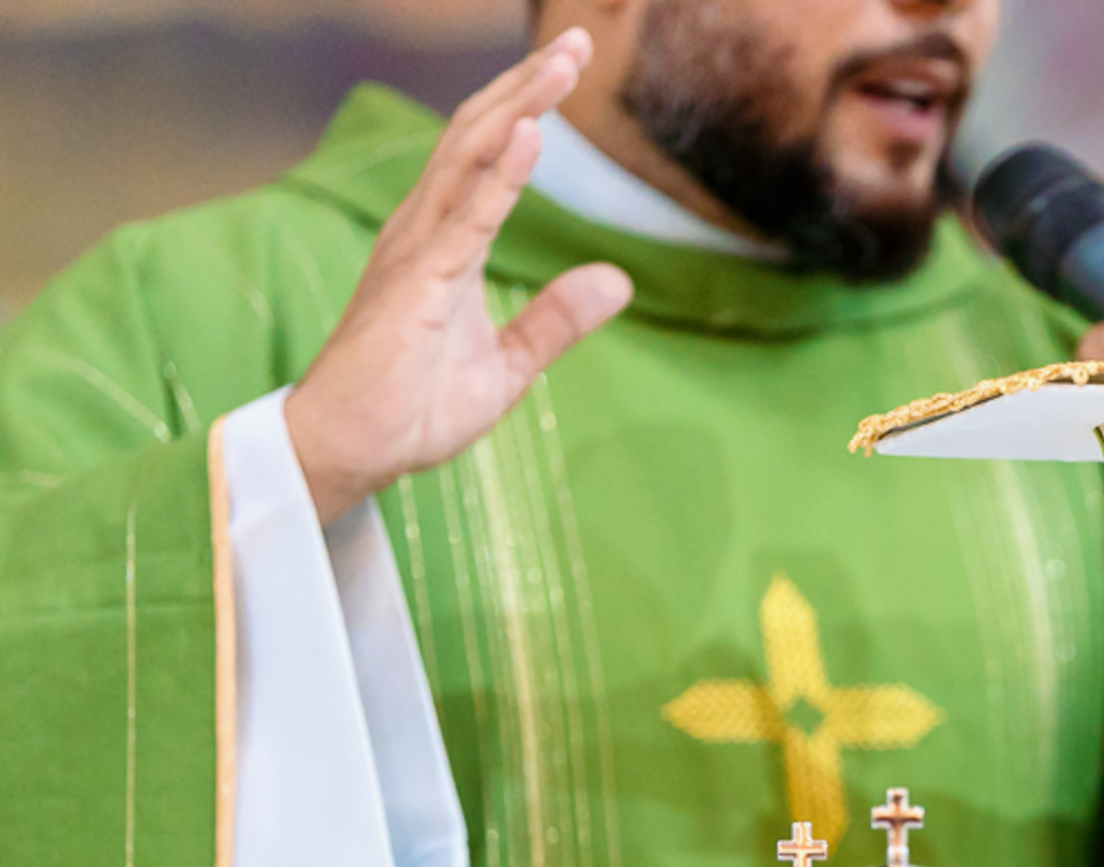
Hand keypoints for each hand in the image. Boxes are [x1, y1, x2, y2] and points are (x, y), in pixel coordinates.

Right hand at [286, 30, 632, 525]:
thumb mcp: (507, 366)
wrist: (350, 454)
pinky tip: (532, 137)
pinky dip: (501, 176)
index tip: (568, 66)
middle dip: (528, 85)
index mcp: (445, 244)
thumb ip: (555, 322)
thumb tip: (618, 283)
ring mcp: (415, 252)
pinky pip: (465, 218)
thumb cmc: (411, 410)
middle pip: (480, 136)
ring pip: (471, 159)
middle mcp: (424, 231)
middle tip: (576, 40)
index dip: (529, 108)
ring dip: (521, 109)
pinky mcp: (415, 284)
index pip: (490, 157)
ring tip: (562, 64)